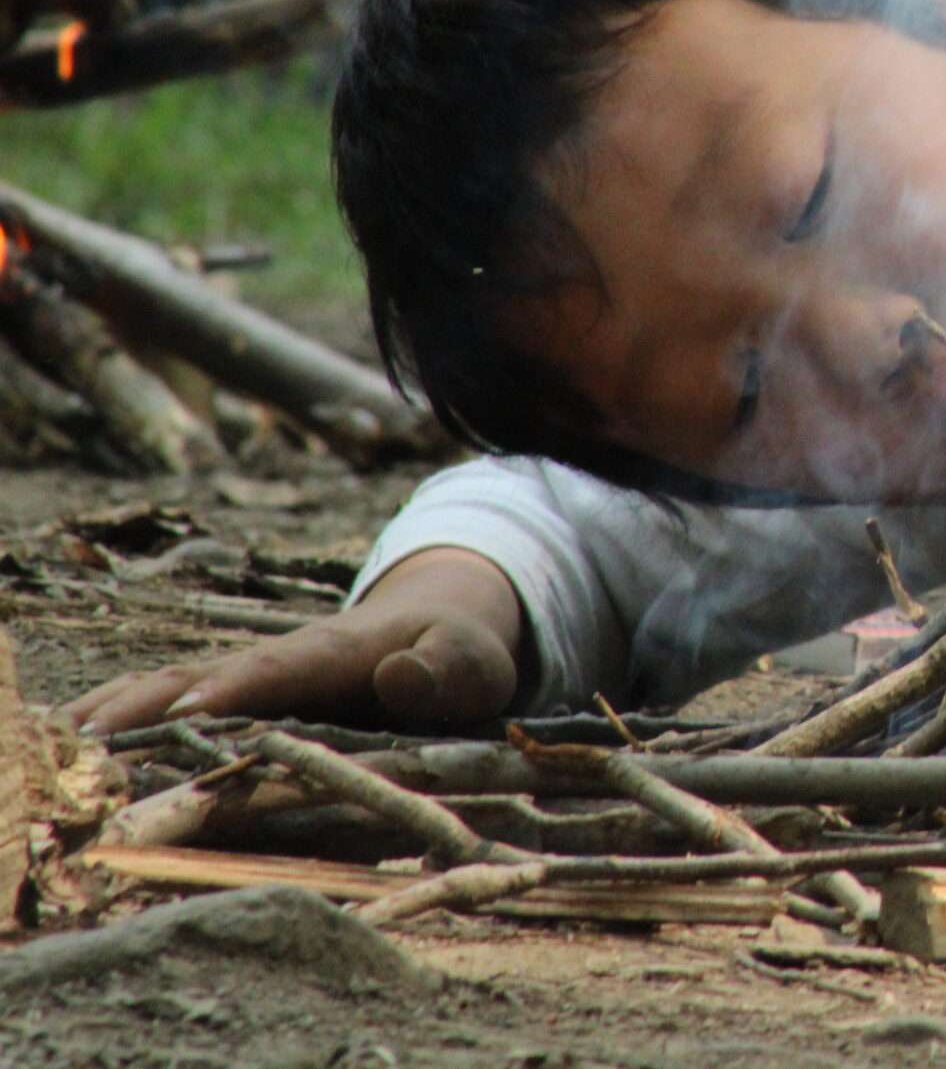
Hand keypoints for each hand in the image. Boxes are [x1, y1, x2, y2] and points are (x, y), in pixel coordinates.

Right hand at [60, 547, 526, 735]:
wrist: (444, 624)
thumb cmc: (462, 654)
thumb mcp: (475, 663)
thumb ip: (446, 670)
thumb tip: (401, 673)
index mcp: (337, 652)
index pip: (282, 668)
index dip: (237, 688)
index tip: (186, 712)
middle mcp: (278, 660)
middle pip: (198, 680)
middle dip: (139, 709)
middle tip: (78, 742)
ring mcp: (250, 676)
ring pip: (167, 690)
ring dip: (110, 715)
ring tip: (48, 744)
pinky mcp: (234, 696)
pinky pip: (165, 704)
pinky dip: (114, 719)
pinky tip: (65, 741)